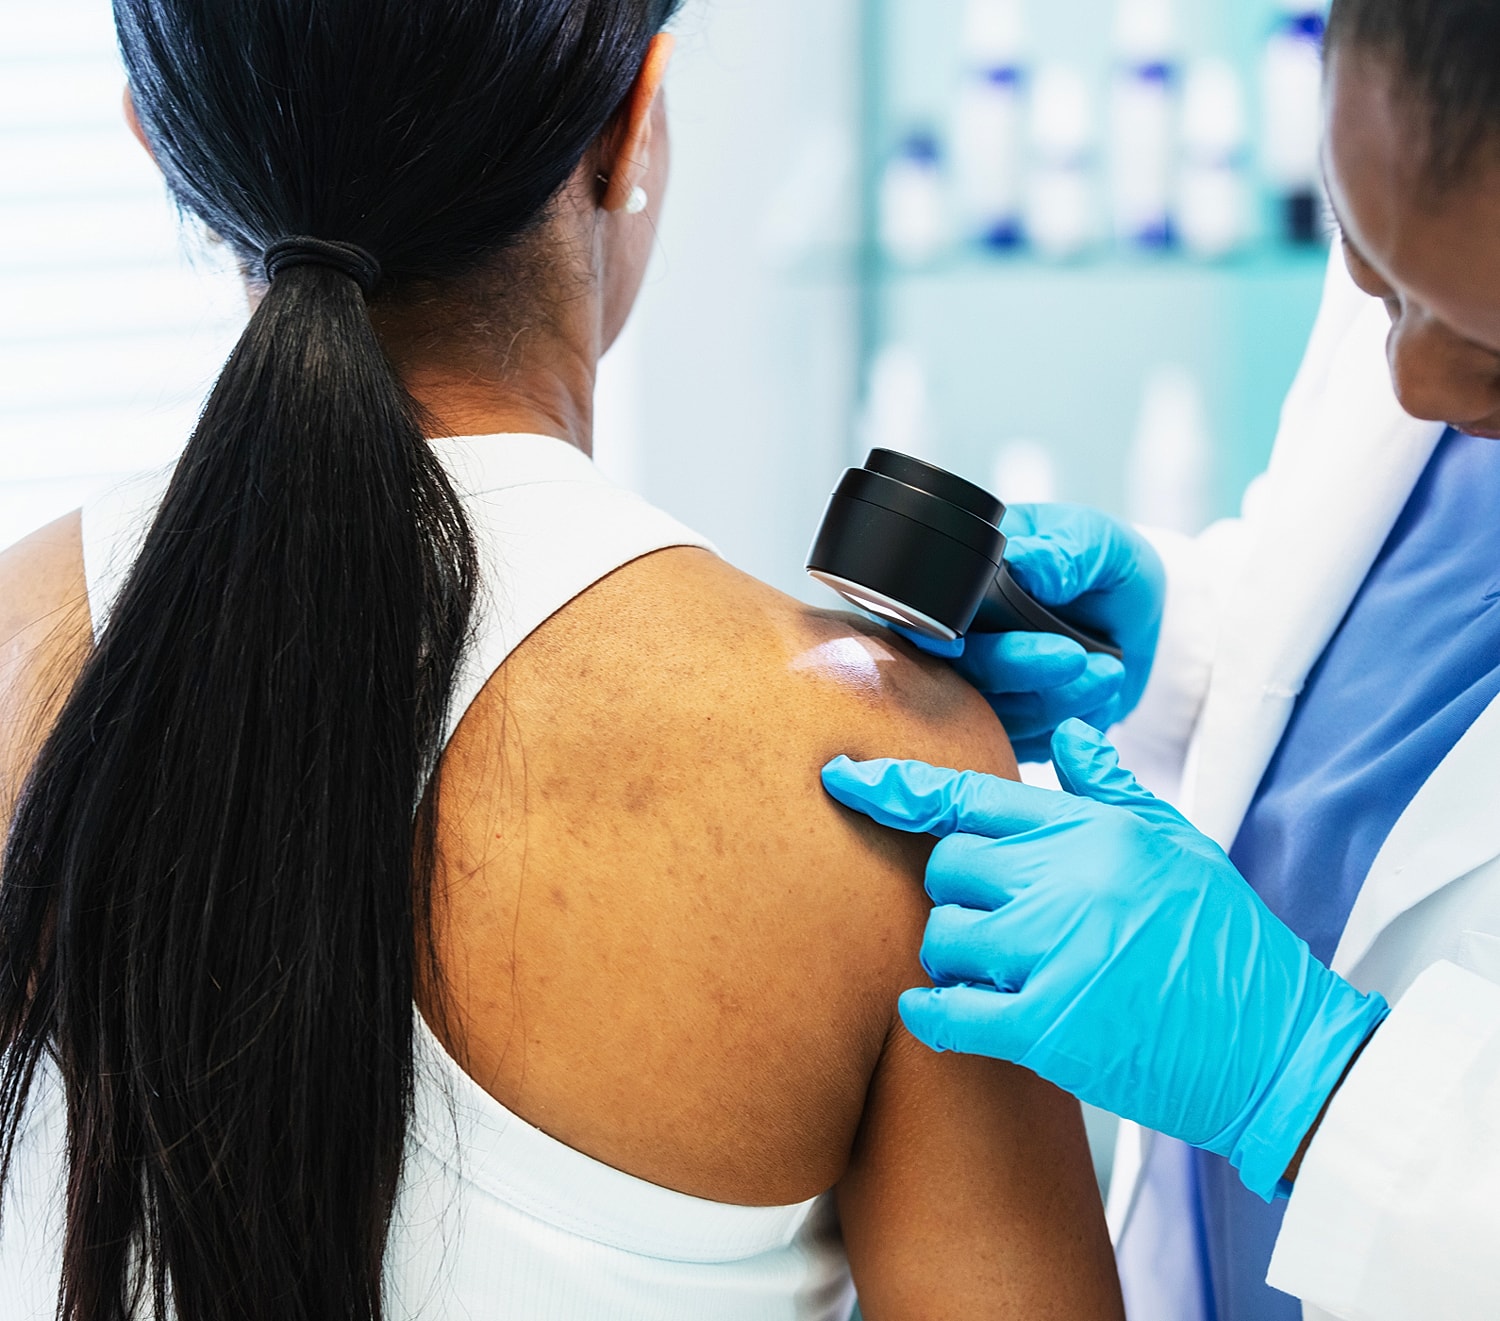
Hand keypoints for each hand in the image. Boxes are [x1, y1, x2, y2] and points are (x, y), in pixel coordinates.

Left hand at [821, 721, 1389, 1200]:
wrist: (1279, 1051)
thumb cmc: (1231, 947)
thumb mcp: (1181, 846)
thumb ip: (1111, 789)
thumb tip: (1070, 734)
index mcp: (1096, 830)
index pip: (972, 796)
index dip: (899, 786)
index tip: (846, 777)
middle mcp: (1069, 879)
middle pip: (946, 866)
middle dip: (956, 893)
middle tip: (994, 920)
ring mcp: (1056, 951)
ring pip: (941, 934)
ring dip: (954, 955)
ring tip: (1003, 970)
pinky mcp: (1050, 1025)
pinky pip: (949, 1010)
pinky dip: (931, 1013)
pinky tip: (937, 1014)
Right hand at [893, 505, 1163, 760]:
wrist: (1134, 610)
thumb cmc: (1099, 563)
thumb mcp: (1092, 540)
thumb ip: (1062, 552)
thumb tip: (1026, 563)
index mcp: (964, 584)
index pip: (924, 614)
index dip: (929, 634)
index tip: (955, 645)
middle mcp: (963, 638)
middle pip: (957, 670)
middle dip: (1012, 666)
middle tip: (1073, 656)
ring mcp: (985, 685)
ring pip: (994, 714)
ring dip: (1054, 698)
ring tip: (1109, 669)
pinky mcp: (1014, 722)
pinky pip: (1027, 740)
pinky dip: (1066, 719)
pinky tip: (1103, 688)